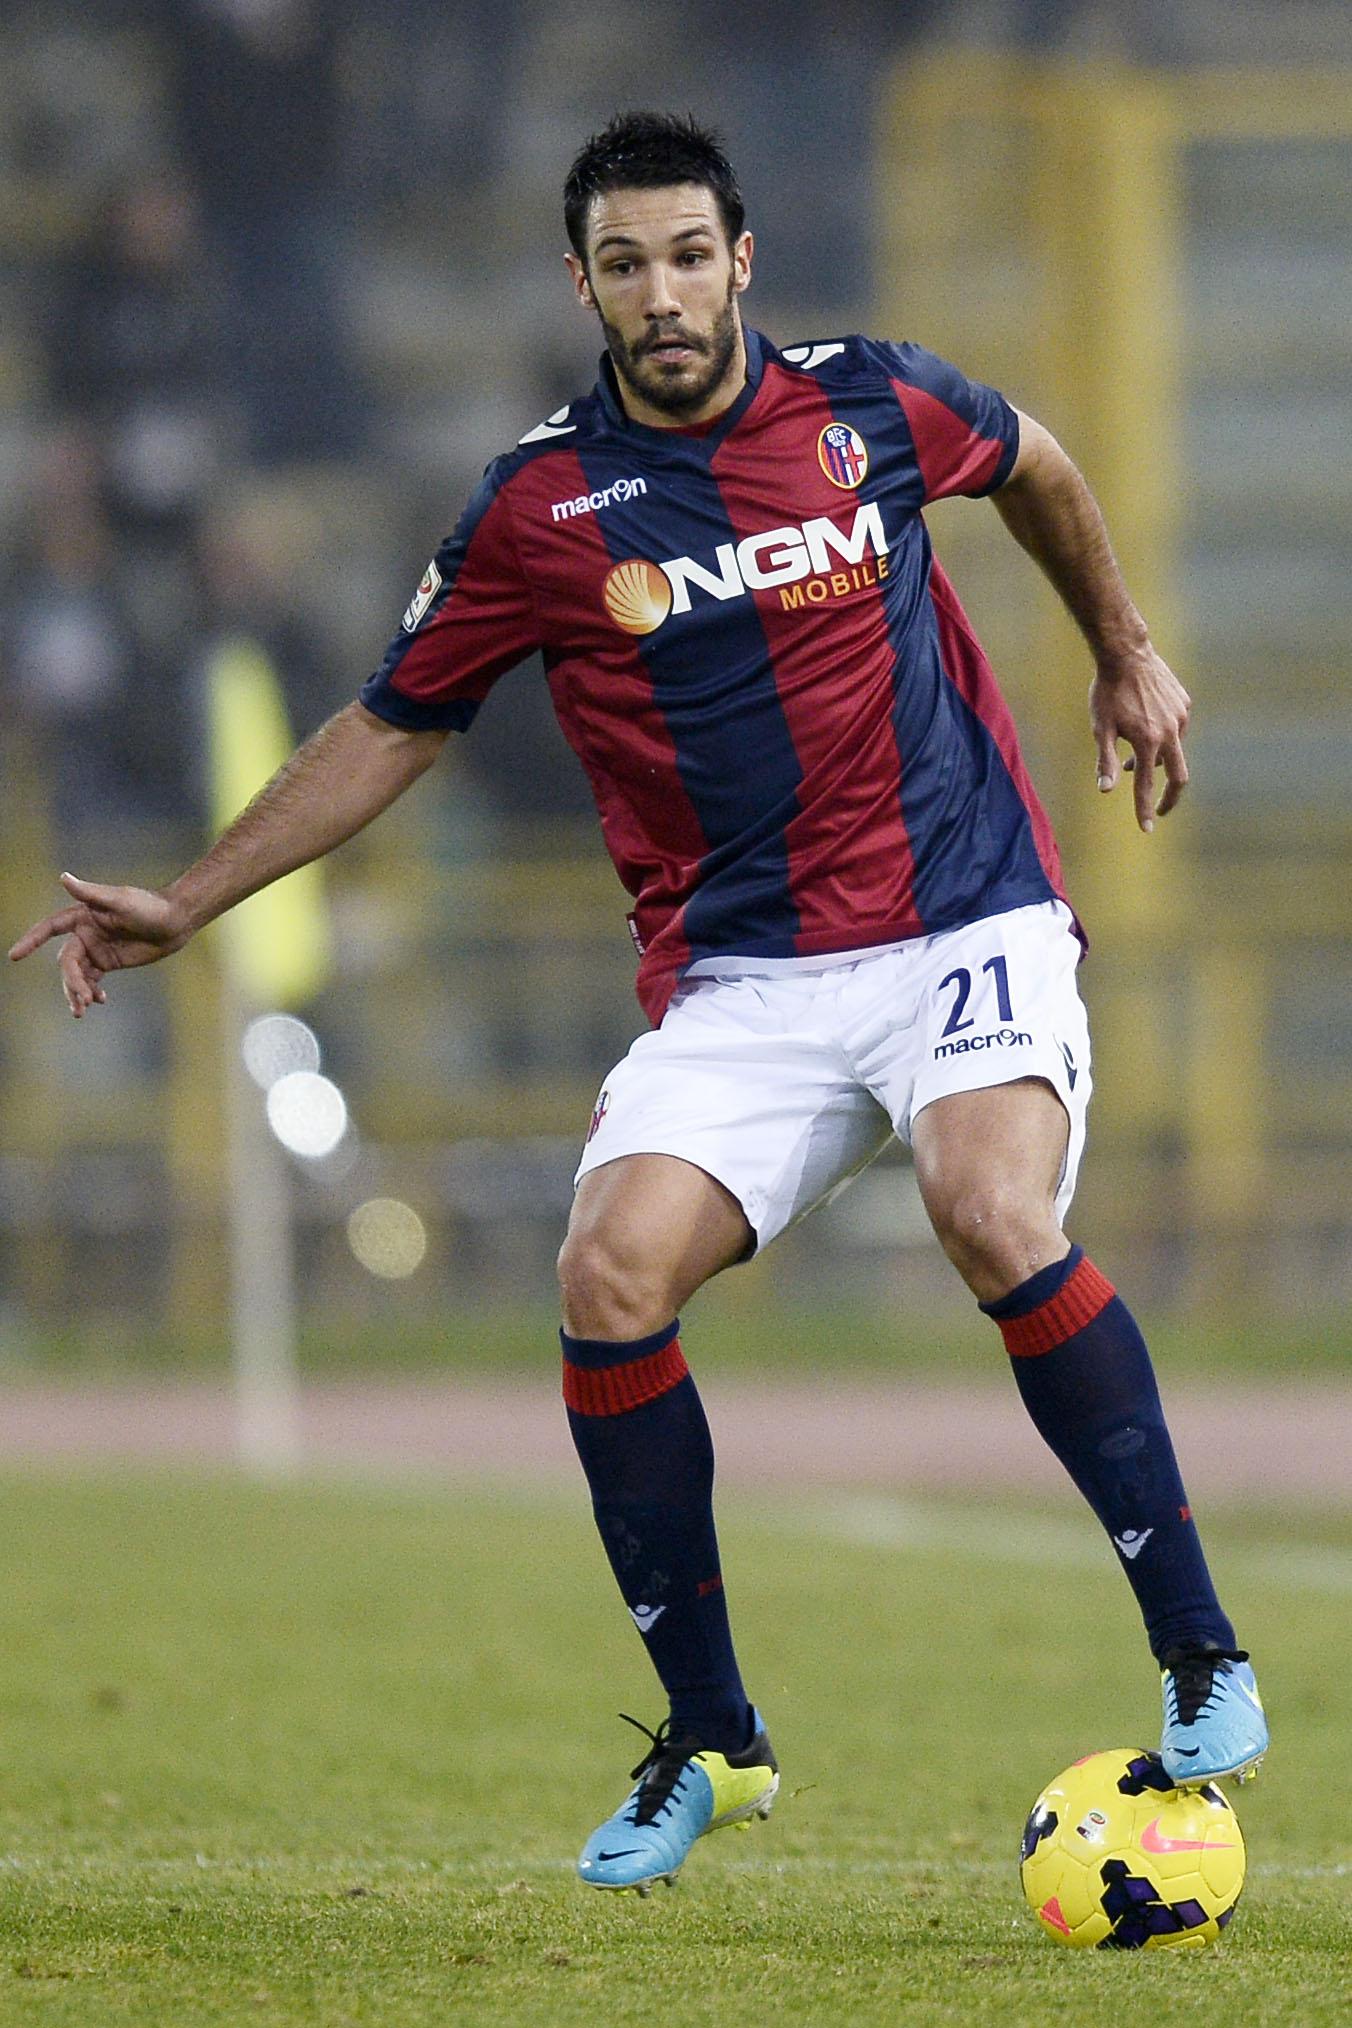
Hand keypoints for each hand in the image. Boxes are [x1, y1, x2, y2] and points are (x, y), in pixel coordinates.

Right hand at [8, 874, 192, 1016]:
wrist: (175, 922)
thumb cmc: (148, 906)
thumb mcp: (119, 900)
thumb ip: (90, 893)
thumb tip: (63, 877)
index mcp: (82, 916)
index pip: (49, 929)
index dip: (32, 940)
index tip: (14, 956)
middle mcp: (85, 933)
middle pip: (66, 962)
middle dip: (71, 982)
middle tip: (81, 1000)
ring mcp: (96, 949)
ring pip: (77, 974)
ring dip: (77, 992)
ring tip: (83, 1009)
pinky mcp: (109, 962)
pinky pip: (92, 980)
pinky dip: (91, 992)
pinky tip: (99, 1001)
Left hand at [1089, 644, 1190, 832]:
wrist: (1126, 654)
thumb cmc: (1107, 692)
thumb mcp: (1101, 729)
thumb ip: (1105, 761)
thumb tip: (1106, 791)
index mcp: (1148, 742)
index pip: (1146, 785)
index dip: (1144, 809)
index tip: (1146, 828)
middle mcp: (1170, 732)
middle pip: (1179, 777)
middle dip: (1170, 797)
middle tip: (1160, 810)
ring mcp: (1181, 717)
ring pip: (1174, 751)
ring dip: (1157, 761)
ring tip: (1135, 758)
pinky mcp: (1185, 704)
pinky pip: (1177, 729)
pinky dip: (1163, 738)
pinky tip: (1147, 727)